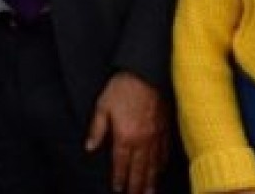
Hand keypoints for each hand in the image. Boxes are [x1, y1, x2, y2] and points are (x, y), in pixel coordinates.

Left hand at [85, 72, 167, 193]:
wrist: (145, 72)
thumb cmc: (122, 88)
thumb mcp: (102, 106)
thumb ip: (97, 129)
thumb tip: (89, 147)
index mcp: (125, 136)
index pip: (121, 164)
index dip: (119, 179)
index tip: (118, 189)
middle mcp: (142, 140)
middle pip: (139, 170)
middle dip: (136, 186)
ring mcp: (156, 135)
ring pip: (153, 164)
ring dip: (151, 180)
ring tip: (149, 192)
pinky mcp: (165, 128)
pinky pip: (164, 151)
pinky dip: (162, 163)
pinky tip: (160, 169)